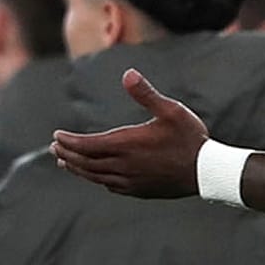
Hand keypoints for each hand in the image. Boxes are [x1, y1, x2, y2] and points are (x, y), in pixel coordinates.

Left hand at [51, 69, 207, 197]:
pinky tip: (96, 176)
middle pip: (84, 161)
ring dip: (77, 168)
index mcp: (126, 144)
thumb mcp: (171, 110)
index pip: (86, 144)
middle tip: (56, 147)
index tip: (56, 135)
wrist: (207, 171)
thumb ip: (146, 94)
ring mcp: (131, 180)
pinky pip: (111, 185)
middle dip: (67, 153)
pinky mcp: (140, 190)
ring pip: (94, 176)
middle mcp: (123, 165)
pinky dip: (97, 179)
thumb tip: (128, 74)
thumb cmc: (190, 139)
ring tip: (66, 162)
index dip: (68, 140)